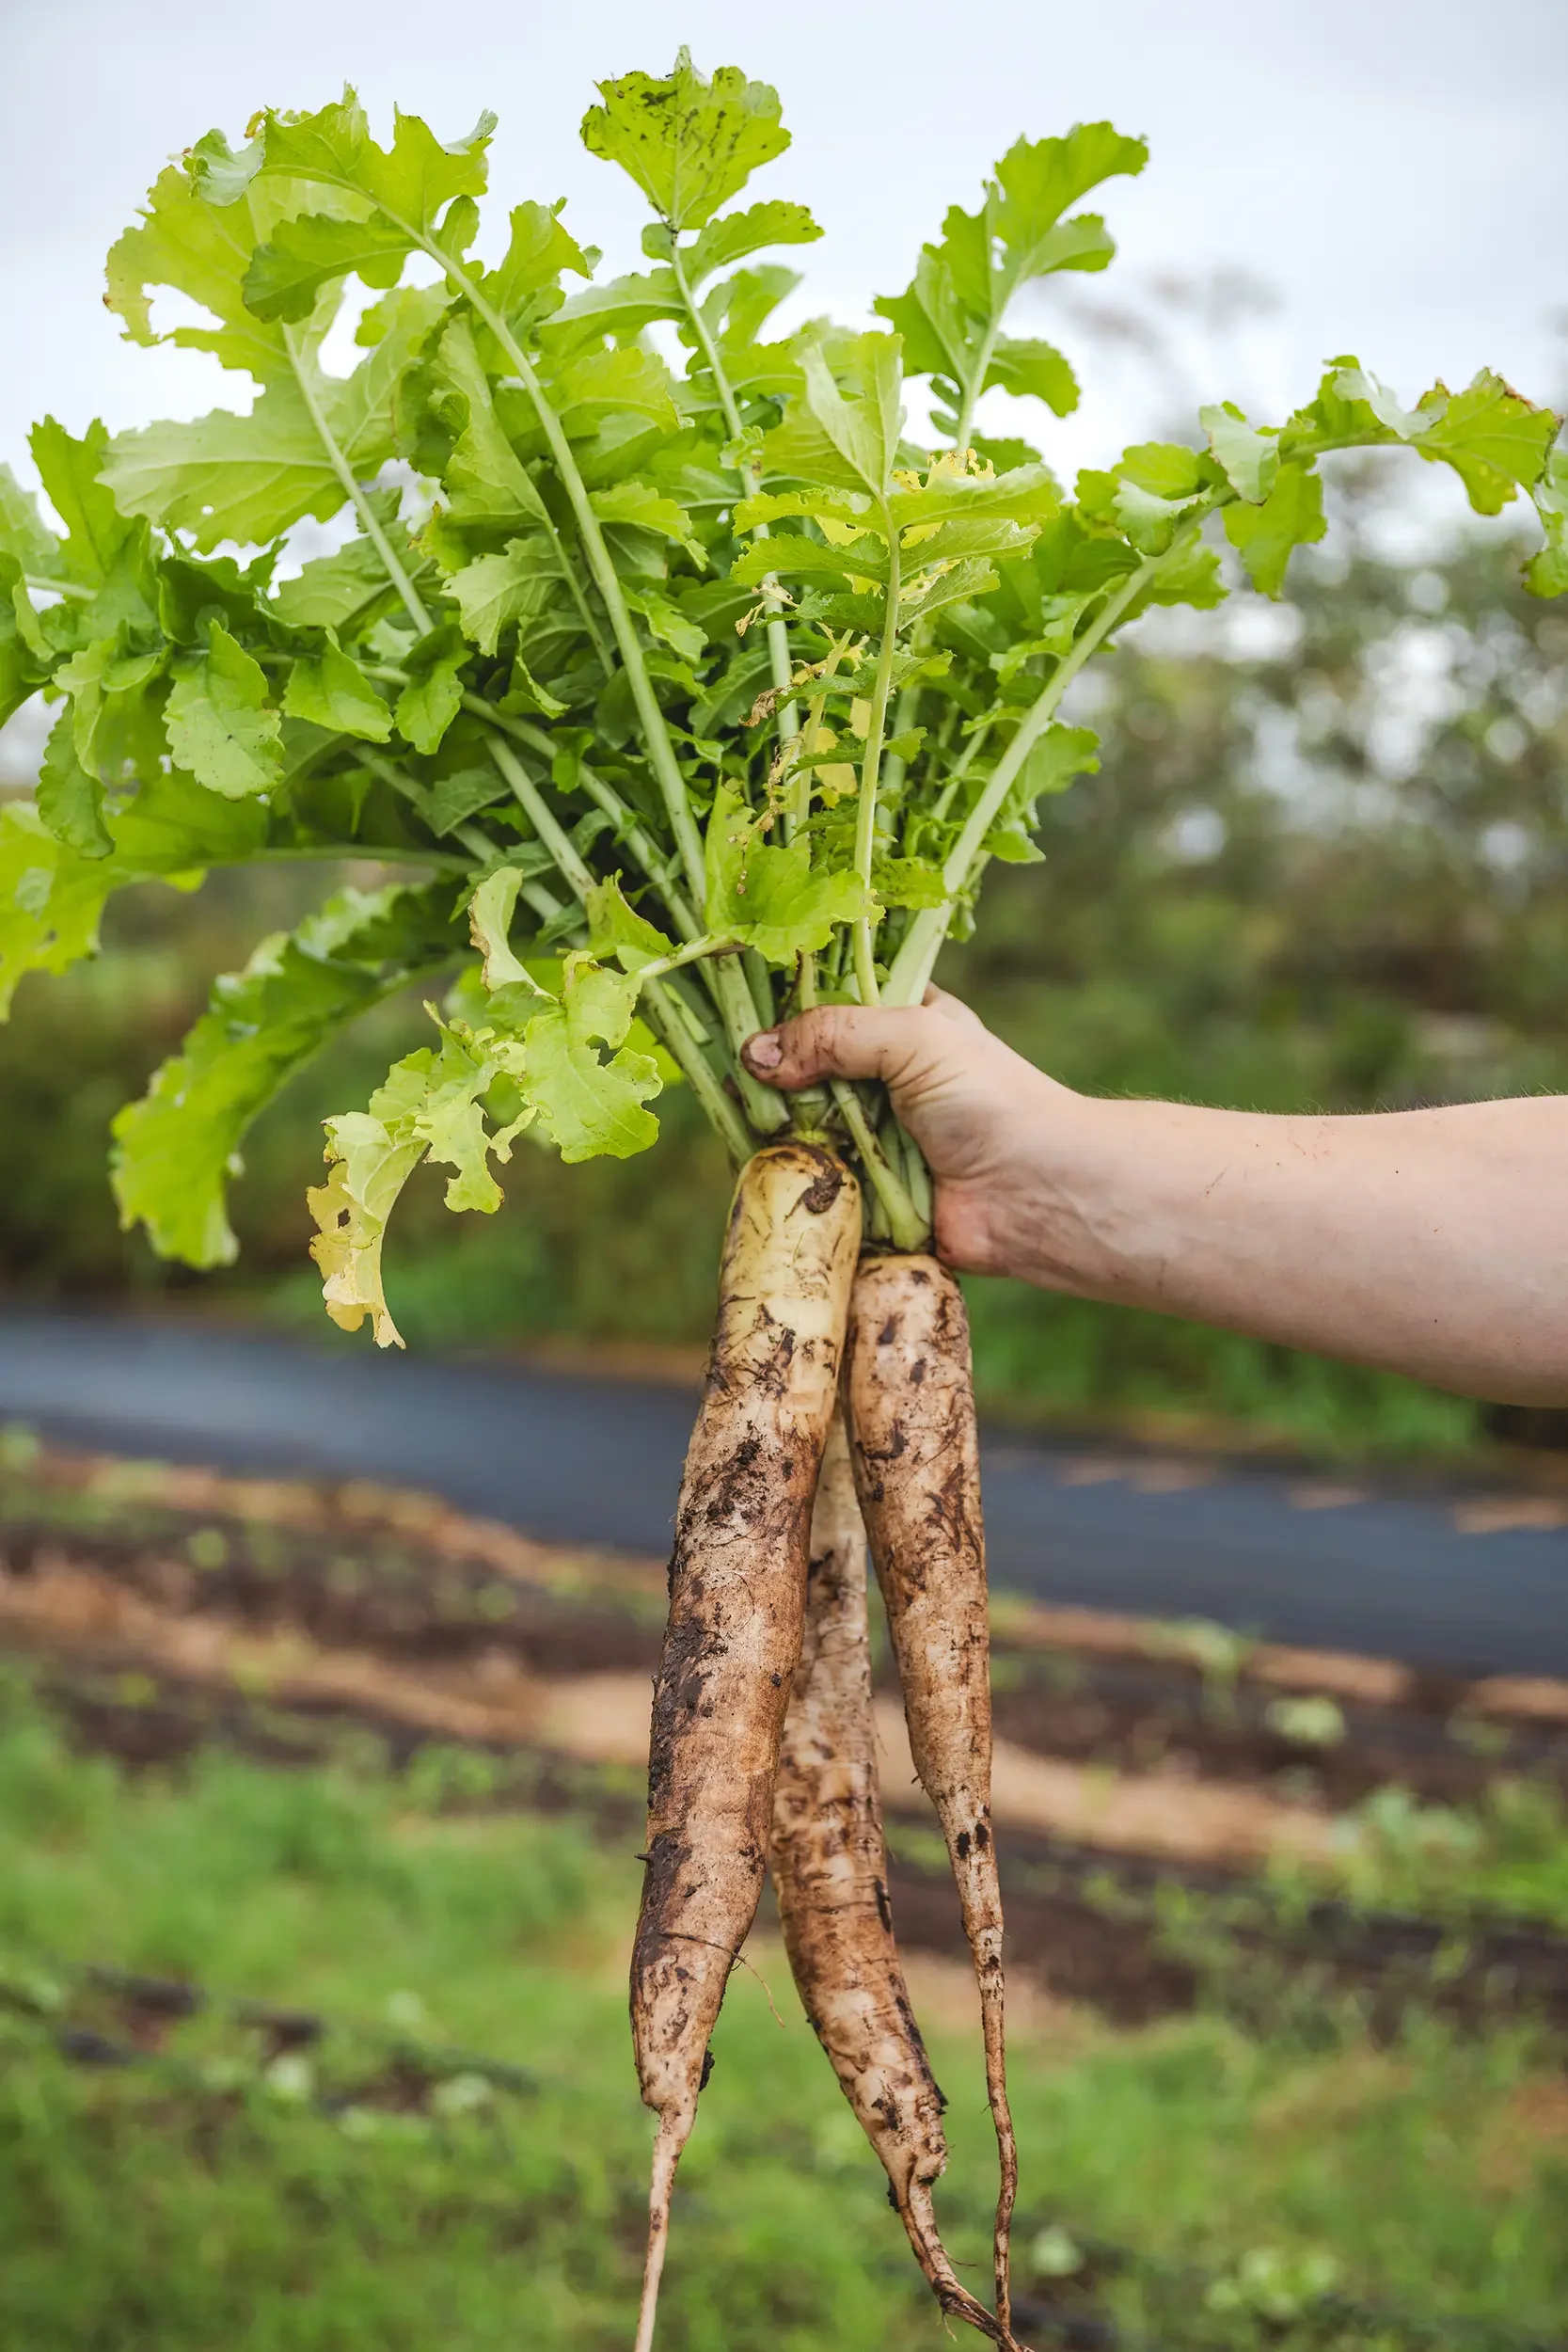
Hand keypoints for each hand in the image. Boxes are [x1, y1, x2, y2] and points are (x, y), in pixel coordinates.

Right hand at [742, 989, 1076, 1274]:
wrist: (1035, 1195)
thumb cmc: (991, 1100)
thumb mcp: (913, 1036)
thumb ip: (833, 1033)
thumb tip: (754, 1055)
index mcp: (899, 1023)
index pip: (825, 1001)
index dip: (782, 1006)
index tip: (736, 1010)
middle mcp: (880, 1077)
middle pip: (800, 1066)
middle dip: (772, 1074)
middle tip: (740, 1078)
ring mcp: (870, 1136)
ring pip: (797, 1124)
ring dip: (777, 1127)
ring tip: (756, 1123)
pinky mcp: (863, 1192)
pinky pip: (810, 1179)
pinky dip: (791, 1177)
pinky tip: (763, 1170)